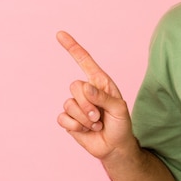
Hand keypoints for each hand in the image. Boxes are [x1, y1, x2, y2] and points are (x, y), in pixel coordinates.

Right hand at [57, 31, 136, 159]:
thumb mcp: (119, 108)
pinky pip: (63, 118)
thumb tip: (85, 88)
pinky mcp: (69, 120)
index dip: (72, 47)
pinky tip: (86, 130)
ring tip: (96, 123)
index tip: (60, 34)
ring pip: (69, 103)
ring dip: (84, 118)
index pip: (84, 61)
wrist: (115, 146)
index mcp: (100, 82)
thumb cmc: (121, 124)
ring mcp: (76, 105)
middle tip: (100, 116)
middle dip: (88, 104)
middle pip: (75, 86)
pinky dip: (76, 126)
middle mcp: (86, 91)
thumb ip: (103, 97)